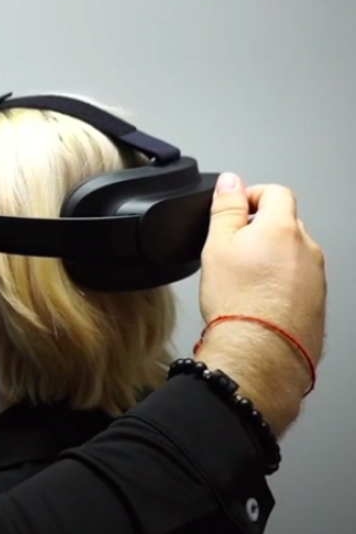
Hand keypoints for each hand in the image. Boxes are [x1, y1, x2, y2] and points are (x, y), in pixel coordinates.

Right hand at [196, 173, 326, 435]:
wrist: (260, 352)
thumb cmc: (238, 302)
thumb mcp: (217, 245)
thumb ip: (226, 208)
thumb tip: (231, 182)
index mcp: (283, 227)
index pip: (274, 192)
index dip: (250, 196)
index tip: (233, 211)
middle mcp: (307, 248)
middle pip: (285, 224)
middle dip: (259, 230)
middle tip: (231, 250)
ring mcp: (316, 276)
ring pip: (292, 254)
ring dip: (270, 259)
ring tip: (242, 281)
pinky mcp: (317, 301)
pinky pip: (298, 281)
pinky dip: (280, 284)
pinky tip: (257, 300)